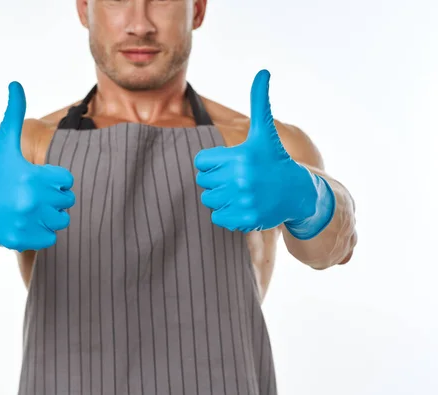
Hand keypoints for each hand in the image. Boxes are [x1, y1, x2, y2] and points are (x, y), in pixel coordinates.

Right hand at [0, 82, 74, 250]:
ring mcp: (24, 222)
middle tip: (33, 194)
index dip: (55, 179)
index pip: (67, 180)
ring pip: (61, 221)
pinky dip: (42, 233)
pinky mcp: (20, 240)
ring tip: (30, 208)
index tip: (38, 178)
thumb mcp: (4, 143)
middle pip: (67, 202)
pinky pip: (49, 239)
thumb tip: (15, 83)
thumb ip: (14, 113)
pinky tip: (25, 222)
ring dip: (50, 216)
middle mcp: (30, 200)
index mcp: (32, 175)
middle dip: (54, 198)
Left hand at [194, 69, 324, 233]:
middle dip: (218, 180)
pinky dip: (227, 214)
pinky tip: (244, 205)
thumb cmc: (274, 159)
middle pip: (203, 181)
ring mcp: (244, 200)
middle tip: (239, 178)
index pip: (201, 162)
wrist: (297, 192)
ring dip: (222, 197)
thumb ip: (259, 102)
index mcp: (240, 156)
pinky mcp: (246, 219)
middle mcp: (241, 178)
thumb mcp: (265, 132)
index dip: (213, 162)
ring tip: (242, 192)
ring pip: (209, 200)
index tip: (231, 163)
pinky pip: (218, 218)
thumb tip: (263, 71)